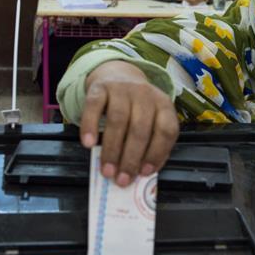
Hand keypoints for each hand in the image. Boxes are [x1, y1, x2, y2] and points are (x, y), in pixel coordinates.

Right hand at [81, 60, 178, 186]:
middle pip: (140, 129)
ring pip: (118, 120)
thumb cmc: (136, 107)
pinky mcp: (100, 87)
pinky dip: (90, 126)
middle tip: (122, 179)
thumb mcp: (150, 119)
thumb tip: (139, 173)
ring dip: (112, 149)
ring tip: (106, 170)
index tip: (145, 173)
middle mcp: (145, 94)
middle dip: (131, 158)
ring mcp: (122, 89)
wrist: (118, 75)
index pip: (166, 130)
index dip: (157, 153)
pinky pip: (94, 107)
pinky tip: (88, 143)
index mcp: (164, 105)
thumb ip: (149, 144)